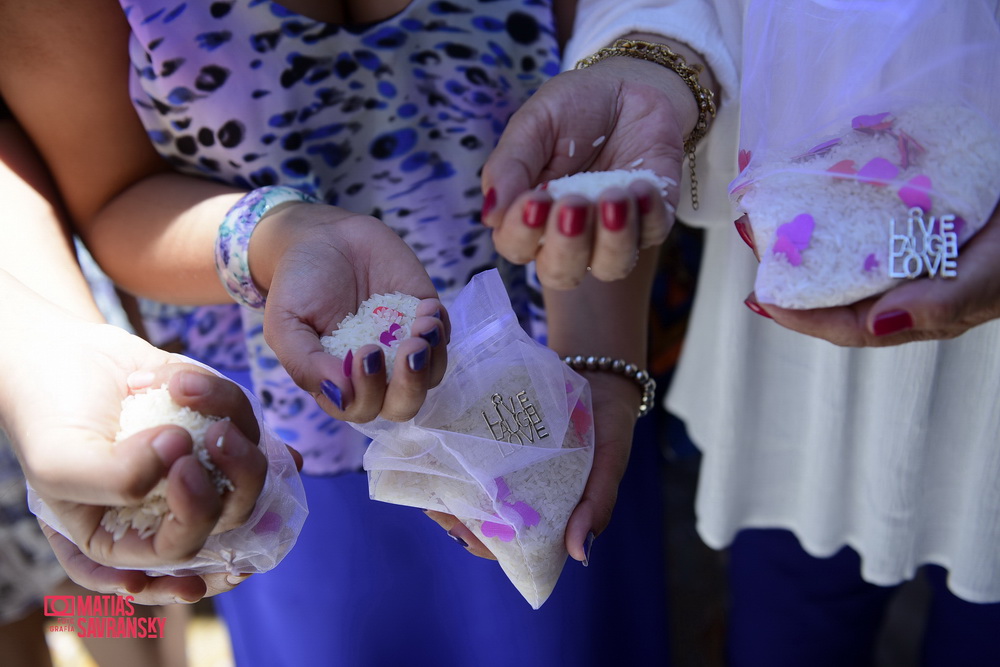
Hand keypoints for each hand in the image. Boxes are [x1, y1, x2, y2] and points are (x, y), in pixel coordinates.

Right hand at [2, 311, 268, 601]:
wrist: (58, 361)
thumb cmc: (49, 423)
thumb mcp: (61, 464)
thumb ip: (117, 479)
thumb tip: (181, 452)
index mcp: (131, 540)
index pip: (180, 550)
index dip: (195, 519)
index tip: (184, 468)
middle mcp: (172, 511)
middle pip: (234, 511)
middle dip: (238, 473)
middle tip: (216, 432)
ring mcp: (201, 468)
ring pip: (249, 463)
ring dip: (229, 419)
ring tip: (181, 386)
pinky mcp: (216, 426)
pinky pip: (242, 418)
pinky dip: (216, 393)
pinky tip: (173, 379)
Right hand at [251, 202, 449, 421]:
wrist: (324, 236)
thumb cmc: (299, 283)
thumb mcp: (285, 323)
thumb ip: (306, 365)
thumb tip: (341, 396)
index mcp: (338, 382)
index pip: (362, 408)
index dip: (369, 392)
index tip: (365, 352)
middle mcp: (375, 373)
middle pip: (404, 403)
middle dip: (411, 384)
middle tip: (409, 349)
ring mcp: (402, 347)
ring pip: (431, 375)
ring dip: (433, 356)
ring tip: (424, 324)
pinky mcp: (423, 320)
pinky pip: (444, 339)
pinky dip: (441, 328)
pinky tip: (426, 306)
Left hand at [425, 373, 637, 564]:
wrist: (604, 375)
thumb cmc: (610, 431)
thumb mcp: (608, 467)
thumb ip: (597, 506)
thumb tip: (580, 554)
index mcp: (543, 510)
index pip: (502, 541)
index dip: (475, 538)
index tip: (455, 525)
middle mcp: (518, 488)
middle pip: (476, 512)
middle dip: (450, 509)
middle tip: (431, 497)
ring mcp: (503, 460)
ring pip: (466, 480)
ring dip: (444, 478)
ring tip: (424, 468)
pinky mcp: (494, 429)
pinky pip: (468, 443)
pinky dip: (452, 444)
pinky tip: (434, 436)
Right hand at [481, 55, 691, 288]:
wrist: (630, 86)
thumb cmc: (573, 108)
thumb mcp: (534, 124)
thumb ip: (509, 165)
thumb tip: (490, 215)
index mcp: (530, 216)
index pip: (517, 246)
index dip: (522, 233)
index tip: (533, 200)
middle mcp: (570, 236)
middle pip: (562, 272)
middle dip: (567, 245)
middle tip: (573, 203)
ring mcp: (613, 233)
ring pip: (612, 266)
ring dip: (613, 239)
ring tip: (615, 197)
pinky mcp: (652, 220)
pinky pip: (653, 234)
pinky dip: (649, 215)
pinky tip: (642, 186)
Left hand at [741, 201, 999, 345]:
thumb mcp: (991, 277)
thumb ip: (943, 303)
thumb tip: (877, 322)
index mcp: (925, 310)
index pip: (850, 325)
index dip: (803, 317)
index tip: (760, 297)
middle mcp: (915, 285)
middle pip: (842, 290)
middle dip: (796, 271)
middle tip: (758, 236)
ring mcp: (919, 252)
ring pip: (855, 254)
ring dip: (816, 236)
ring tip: (778, 212)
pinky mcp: (926, 217)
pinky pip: (877, 217)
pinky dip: (848, 204)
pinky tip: (826, 182)